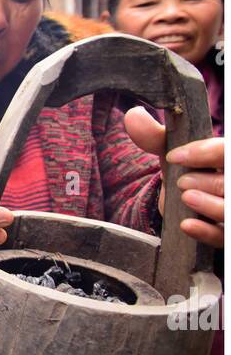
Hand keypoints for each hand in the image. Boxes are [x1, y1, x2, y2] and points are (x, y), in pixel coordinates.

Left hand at [123, 107, 223, 248]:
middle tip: (181, 182)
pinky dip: (205, 232)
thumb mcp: (173, 157)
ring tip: (186, 197)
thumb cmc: (187, 176)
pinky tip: (186, 226)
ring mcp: (230, 211)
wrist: (185, 211)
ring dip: (209, 203)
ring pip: (230, 210)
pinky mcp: (225, 235)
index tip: (173, 156)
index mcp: (225, 161)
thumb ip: (156, 138)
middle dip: (208, 180)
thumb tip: (132, 116)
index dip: (207, 152)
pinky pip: (222, 237)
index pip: (227, 151)